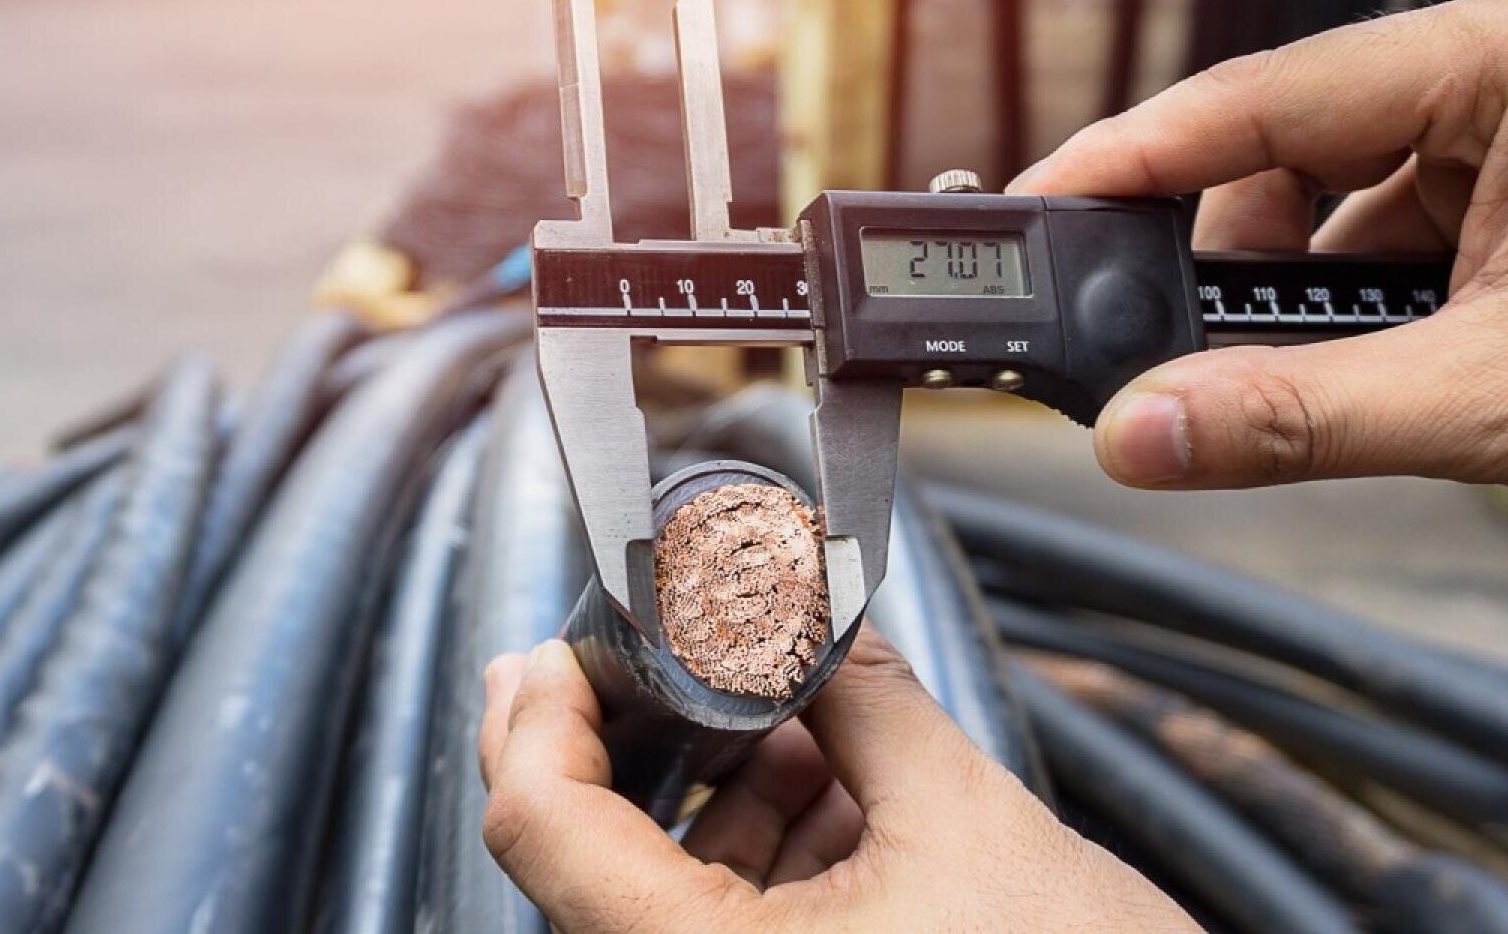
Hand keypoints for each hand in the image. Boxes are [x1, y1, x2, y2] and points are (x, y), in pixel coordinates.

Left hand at [479, 631, 1196, 932]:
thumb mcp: (965, 818)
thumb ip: (865, 696)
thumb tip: (805, 605)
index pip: (544, 826)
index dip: (543, 714)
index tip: (562, 647)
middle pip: (585, 861)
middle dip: (635, 745)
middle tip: (651, 657)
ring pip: (656, 902)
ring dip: (713, 802)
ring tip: (794, 726)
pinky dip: (756, 864)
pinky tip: (827, 797)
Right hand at [1013, 0, 1507, 521]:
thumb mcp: (1506, 399)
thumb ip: (1303, 418)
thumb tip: (1144, 434)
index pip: (1267, 94)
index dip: (1135, 156)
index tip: (1035, 207)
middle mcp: (1502, 68)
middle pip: (1284, 145)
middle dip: (1215, 250)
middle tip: (1144, 338)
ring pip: (1328, 197)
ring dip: (1286, 291)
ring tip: (1286, 377)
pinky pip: (1382, 232)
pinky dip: (1347, 304)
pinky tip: (1361, 366)